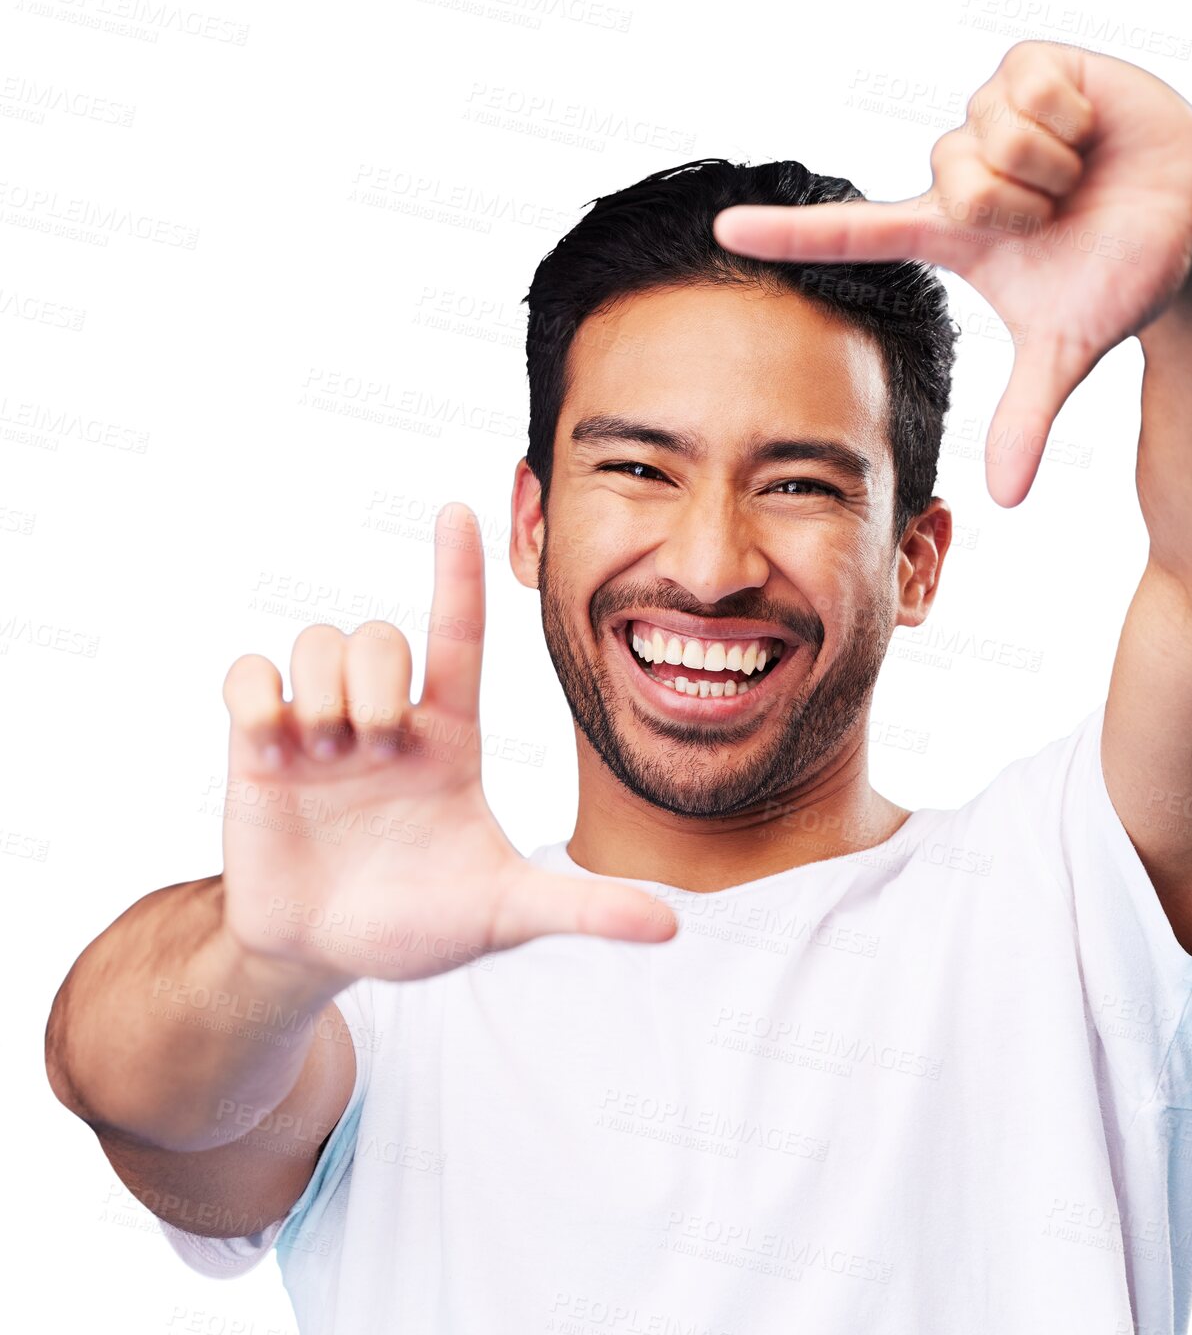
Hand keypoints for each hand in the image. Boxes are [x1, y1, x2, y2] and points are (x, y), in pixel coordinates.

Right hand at [218, 503, 675, 984]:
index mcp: (449, 738)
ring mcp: (320, 727)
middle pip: (380, 633)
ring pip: (319, 640)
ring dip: (322, 694)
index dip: (459, 571)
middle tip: (372, 750)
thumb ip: (584, 910)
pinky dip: (255, 693)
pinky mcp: (259, 745)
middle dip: (376, 680)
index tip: (460, 507)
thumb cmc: (419, 925)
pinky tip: (274, 742)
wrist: (326, 955)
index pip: (459, 633)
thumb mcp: (504, 914)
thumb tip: (674, 928)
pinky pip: (247, 673)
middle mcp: (389, 718)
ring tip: (325, 758)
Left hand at [713, 41, 1191, 505]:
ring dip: (1049, 169)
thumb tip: (1008, 497)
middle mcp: (957, 172)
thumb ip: (1026, 417)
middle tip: (1057, 216)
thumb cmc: (1115, 278)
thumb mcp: (1064, 349)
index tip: (725, 231)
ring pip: (989, 138)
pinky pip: (1026, 88)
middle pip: (952, 183)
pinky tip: (1090, 131)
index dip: (790, 233)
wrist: (1187, 222)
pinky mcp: (1031, 65)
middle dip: (1019, 210)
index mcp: (946, 233)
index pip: (852, 232)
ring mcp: (990, 115)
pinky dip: (1071, 119)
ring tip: (1077, 176)